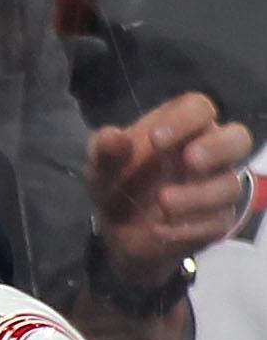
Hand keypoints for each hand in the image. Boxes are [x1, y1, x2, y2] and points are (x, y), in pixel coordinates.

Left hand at [88, 93, 258, 282]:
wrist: (119, 229)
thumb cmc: (117, 182)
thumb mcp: (102, 167)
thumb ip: (106, 151)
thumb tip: (111, 137)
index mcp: (182, 128)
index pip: (199, 108)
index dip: (184, 120)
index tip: (156, 138)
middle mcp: (209, 152)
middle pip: (238, 139)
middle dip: (218, 148)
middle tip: (190, 160)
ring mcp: (217, 186)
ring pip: (230, 185)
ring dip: (199, 195)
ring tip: (163, 203)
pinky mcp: (217, 219)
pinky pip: (218, 222)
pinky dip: (190, 228)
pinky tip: (161, 231)